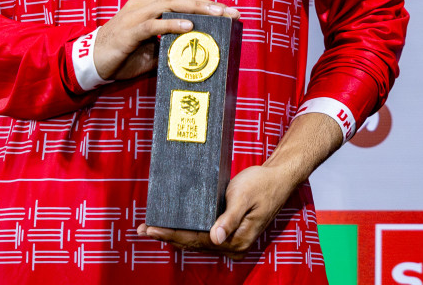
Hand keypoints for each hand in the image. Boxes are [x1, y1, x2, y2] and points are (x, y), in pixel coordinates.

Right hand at [93, 0, 238, 81]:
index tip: (229, 12)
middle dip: (207, 4)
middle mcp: (144, 5)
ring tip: (216, 14)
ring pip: (169, 5)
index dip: (206, 3)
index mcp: (150, 6)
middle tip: (229, 11)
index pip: (183, 0)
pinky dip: (171, 23)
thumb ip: (170, 46)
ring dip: (195, 9)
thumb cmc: (123, 55)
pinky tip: (188, 25)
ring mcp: (136, 16)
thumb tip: (196, 52)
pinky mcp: (129, 31)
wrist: (92, 60)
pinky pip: (153, 25)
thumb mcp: (152, 51)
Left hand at [136, 164, 295, 252]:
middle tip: (143, 229)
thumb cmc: (262, 184)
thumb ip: (229, 218)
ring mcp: (230, 240)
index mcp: (236, 239)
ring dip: (174, 235)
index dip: (172, 235)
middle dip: (168, 236)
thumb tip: (215, 238)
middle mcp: (232, 244)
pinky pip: (203, 234)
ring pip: (196, 240)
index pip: (197, 239)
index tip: (152, 229)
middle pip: (194, 243)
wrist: (278, 178)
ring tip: (152, 229)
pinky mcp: (228, 231)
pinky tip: (173, 226)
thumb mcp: (244, 196)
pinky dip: (186, 230)